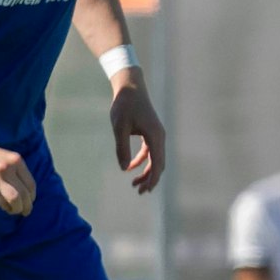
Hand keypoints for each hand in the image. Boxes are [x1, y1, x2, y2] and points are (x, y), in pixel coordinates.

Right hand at [0, 138, 35, 215]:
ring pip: (14, 200)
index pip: (30, 185)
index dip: (31, 197)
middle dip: (26, 207)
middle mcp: (7, 169)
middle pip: (24, 195)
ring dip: (16, 209)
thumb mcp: (4, 158)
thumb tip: (22, 193)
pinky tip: (3, 206)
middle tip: (25, 212)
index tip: (29, 202)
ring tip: (14, 211)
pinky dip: (4, 206)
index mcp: (15, 161)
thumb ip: (14, 171)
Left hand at [108, 72, 164, 193]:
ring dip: (146, 171)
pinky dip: (141, 160)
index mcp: (155, 136)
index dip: (152, 178)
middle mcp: (160, 136)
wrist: (130, 88)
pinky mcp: (150, 132)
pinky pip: (149, 151)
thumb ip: (122, 148)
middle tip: (139, 191)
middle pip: (159, 163)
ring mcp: (156, 134)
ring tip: (135, 184)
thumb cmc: (124, 106)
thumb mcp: (119, 128)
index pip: (157, 163)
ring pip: (155, 158)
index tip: (144, 190)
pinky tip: (129, 167)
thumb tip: (125, 168)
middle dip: (150, 178)